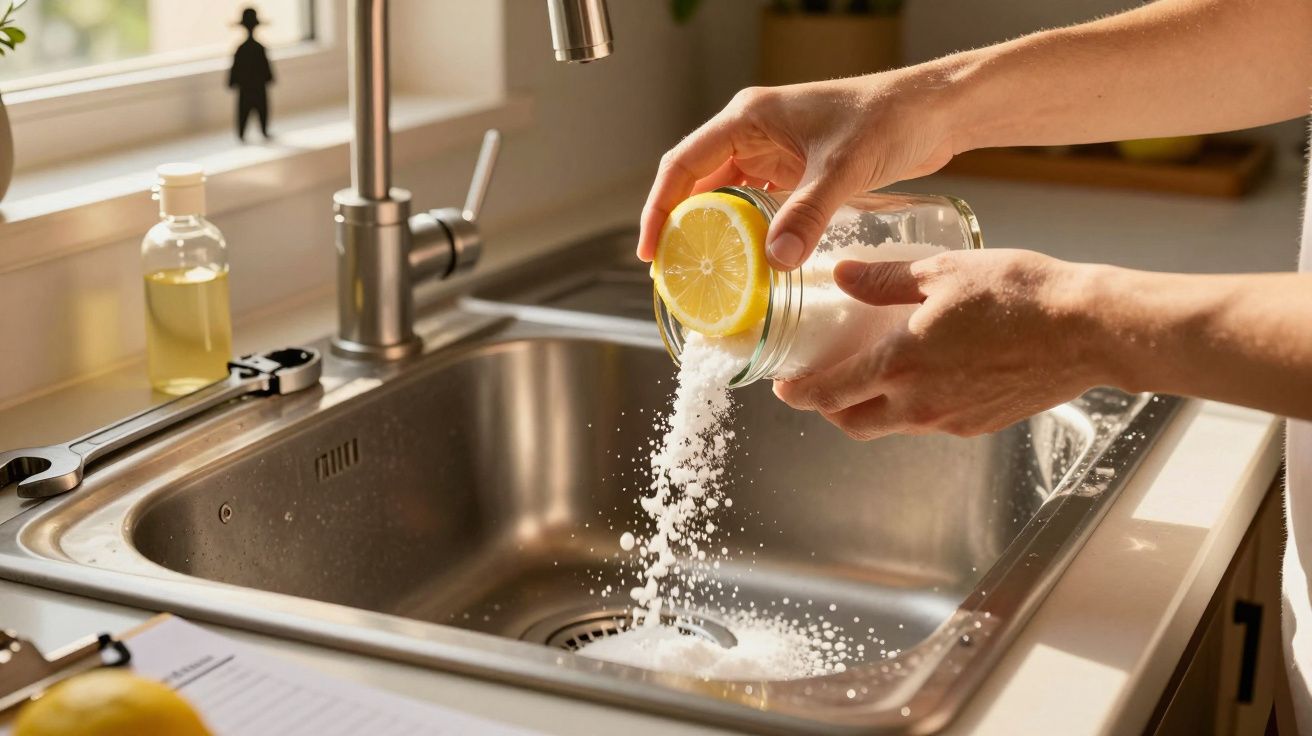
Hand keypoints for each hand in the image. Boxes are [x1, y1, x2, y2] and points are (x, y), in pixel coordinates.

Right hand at [637, 73, 958, 270]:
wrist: (934, 111)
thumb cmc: (889, 118)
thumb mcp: (843, 168)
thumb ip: (808, 213)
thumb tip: (774, 261)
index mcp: (748, 118)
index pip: (683, 164)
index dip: (659, 208)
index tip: (651, 251)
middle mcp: (753, 131)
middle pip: (697, 181)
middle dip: (681, 225)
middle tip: (674, 272)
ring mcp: (774, 150)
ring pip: (726, 194)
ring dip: (714, 230)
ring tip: (705, 273)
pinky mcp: (797, 168)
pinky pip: (757, 202)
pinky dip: (747, 230)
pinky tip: (749, 261)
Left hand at [773, 250, 1105, 438]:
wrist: (1087, 330)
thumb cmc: (1018, 293)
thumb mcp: (942, 271)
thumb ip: (884, 280)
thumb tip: (843, 276)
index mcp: (899, 365)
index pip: (829, 394)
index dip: (799, 394)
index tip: (784, 386)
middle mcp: (918, 404)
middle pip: (852, 423)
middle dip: (828, 409)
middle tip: (819, 385)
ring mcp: (949, 421)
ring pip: (890, 426)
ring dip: (870, 408)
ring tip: (869, 374)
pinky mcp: (978, 425)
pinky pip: (928, 421)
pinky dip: (910, 405)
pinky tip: (922, 373)